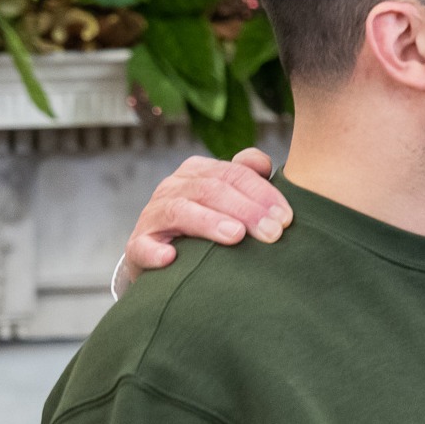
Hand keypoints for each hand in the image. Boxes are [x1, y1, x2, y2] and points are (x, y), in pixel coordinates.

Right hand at [119, 148, 290, 294]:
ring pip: (180, 210)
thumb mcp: (228, 197)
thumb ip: (247, 177)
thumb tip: (265, 165)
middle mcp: (173, 187)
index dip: (262, 193)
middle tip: (272, 232)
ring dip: (209, 222)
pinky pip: (143, 246)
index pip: (234, 173)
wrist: (163, 255)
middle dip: (246, 210)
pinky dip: (155, 251)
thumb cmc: (208, 224)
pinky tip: (171, 259)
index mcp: (198, 172)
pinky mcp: (138, 246)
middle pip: (211, 189)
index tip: (286, 217)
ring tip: (236, 236)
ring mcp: (153, 215)